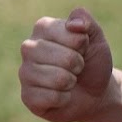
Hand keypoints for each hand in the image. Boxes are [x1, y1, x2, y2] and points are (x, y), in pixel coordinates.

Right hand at [19, 7, 115, 121]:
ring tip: (70, 80)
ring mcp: (25, 73)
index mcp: (42, 28)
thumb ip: (87, 22)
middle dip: (78, 64)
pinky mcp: (27, 97)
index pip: (67, 33)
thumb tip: (73, 24)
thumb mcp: (96, 38)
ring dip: (71, 82)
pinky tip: (62, 95)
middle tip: (77, 67)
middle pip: (63, 58)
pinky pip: (51, 98)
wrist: (94, 93)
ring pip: (56, 79)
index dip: (82, 43)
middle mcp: (28, 48)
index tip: (81, 48)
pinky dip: (65, 98)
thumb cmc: (92, 62)